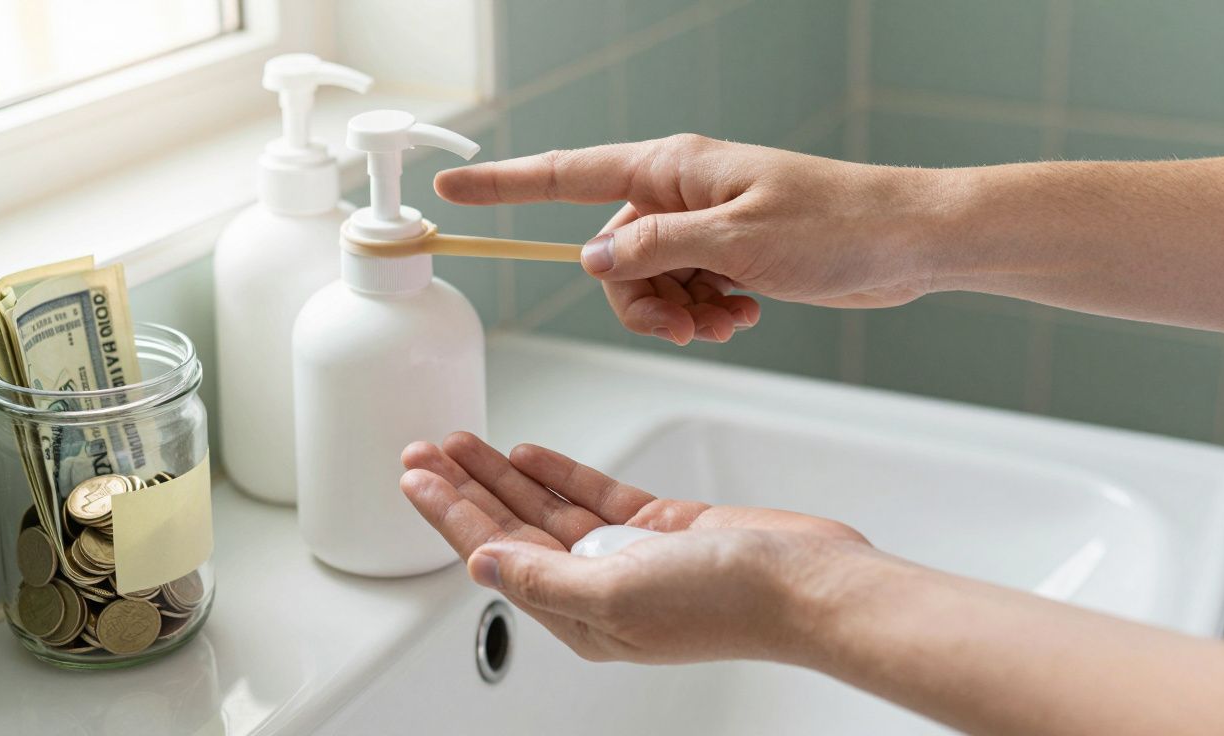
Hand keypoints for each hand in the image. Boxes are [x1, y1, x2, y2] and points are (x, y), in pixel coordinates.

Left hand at [399, 432, 871, 664]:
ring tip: (463, 442)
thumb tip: (478, 562)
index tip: (413, 477)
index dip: (449, 514)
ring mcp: (629, 554)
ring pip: (547, 507)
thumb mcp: (620, 593)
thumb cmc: (729, 602)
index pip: (493, 554)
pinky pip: (594, 495)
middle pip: (511, 528)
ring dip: (504, 473)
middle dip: (464, 487)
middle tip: (424, 448)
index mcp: (579, 614)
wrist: (810, 583)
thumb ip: (543, 579)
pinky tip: (529, 453)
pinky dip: (560, 472)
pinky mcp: (661, 526)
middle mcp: (597, 586)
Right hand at [434, 134, 940, 344]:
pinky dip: (702, 314)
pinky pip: (682, 293)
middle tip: (686, 324)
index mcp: (670, 169)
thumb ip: (654, 250)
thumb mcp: (735, 240)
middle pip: (609, 255)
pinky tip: (741, 314)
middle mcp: (677, 193)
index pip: (567, 175)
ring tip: (726, 318)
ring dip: (676, 314)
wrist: (904, 242)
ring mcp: (701, 226)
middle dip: (638, 301)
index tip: (454, 193)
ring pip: (646, 284)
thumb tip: (591, 261)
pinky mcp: (725, 255)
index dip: (505, 186)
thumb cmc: (835, 224)